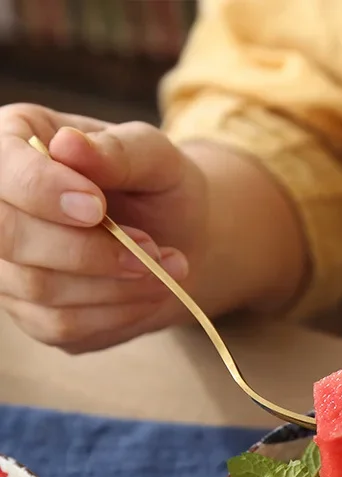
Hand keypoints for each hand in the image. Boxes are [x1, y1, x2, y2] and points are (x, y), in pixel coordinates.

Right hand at [0, 104, 207, 351]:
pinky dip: (119, 311)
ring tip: (170, 265)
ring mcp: (9, 266)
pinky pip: (64, 324)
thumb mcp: (157, 159)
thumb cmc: (161, 189)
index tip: (97, 207)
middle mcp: (0, 207)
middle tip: (151, 248)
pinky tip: (152, 291)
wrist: (180, 241)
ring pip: (40, 287)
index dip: (42, 190)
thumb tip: (69, 145)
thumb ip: (119, 152)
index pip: (3, 169)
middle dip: (87, 250)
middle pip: (8, 236)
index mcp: (16, 143)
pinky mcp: (34, 313)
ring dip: (116, 285)